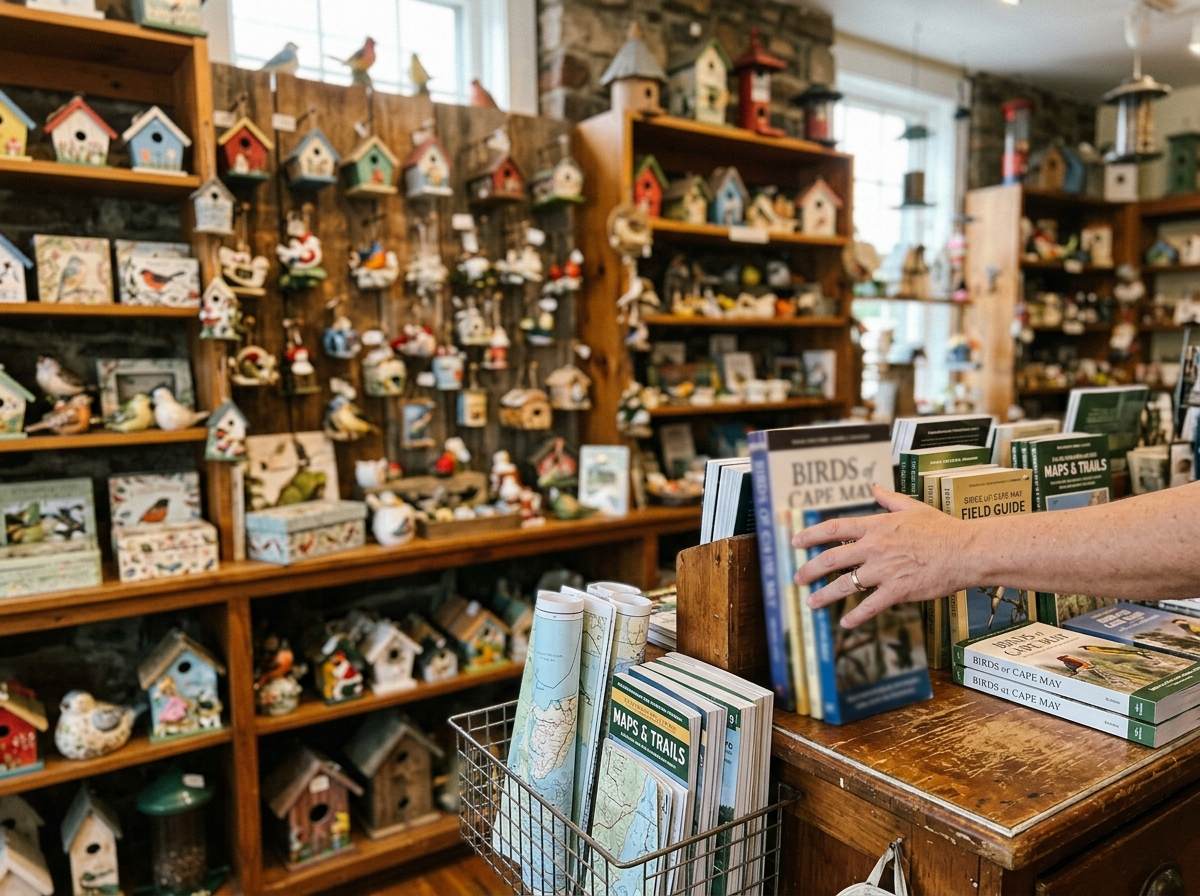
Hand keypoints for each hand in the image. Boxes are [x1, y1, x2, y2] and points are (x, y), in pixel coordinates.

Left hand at [792, 485, 969, 627]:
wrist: (966, 551)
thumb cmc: (943, 528)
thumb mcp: (913, 507)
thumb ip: (889, 499)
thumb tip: (874, 487)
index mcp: (876, 526)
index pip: (834, 529)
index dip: (810, 535)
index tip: (795, 543)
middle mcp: (874, 547)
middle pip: (831, 559)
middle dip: (809, 570)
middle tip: (797, 578)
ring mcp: (884, 570)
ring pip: (845, 585)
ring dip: (824, 595)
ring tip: (811, 603)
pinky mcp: (897, 590)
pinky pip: (870, 606)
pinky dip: (856, 616)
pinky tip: (845, 623)